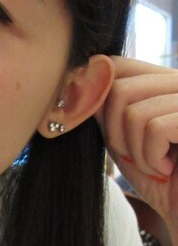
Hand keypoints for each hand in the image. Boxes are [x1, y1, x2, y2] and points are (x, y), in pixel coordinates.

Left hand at [96, 56, 177, 227]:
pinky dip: (152, 158)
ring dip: (135, 151)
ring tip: (157, 165)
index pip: (117, 65)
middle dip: (116, 134)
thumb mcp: (122, 139)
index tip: (107, 136)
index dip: (98, 100)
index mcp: (163, 81)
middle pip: (119, 88)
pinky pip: (155, 128)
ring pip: (133, 111)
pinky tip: (168, 170)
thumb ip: (102, 109)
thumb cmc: (159, 180)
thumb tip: (75, 81)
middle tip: (137, 158)